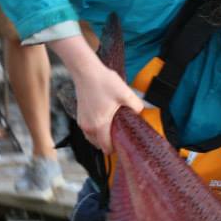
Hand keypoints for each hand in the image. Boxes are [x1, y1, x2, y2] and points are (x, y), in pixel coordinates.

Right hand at [49, 35, 142, 152]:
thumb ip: (136, 106)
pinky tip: (105, 120)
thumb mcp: (125, 94)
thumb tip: (140, 113)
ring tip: (112, 128)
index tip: (123, 144)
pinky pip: (88, 130)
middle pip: (99, 145)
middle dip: (109, 142)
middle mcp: (88, 126)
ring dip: (101, 137)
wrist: (86, 71)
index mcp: (99, 125)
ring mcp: (82, 122)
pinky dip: (96, 130)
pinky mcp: (80, 116)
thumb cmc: (103, 82)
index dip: (116, 149)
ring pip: (92, 138)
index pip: (106, 148)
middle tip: (120, 134)